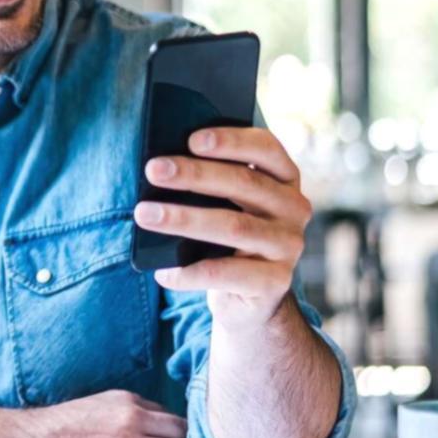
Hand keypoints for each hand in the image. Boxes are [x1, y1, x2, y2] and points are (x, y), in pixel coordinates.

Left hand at [133, 126, 312, 331]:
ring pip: (233, 227)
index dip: (231, 140)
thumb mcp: (225, 205)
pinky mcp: (275, 282)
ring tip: (144, 214)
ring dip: (183, 219)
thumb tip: (161, 167)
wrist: (248, 298)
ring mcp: (288, 246)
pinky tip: (162, 271)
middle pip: (244, 184)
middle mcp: (293, 209)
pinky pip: (226, 274)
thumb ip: (210, 184)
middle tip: (153, 170)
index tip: (192, 139)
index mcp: (284, 179)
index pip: (265, 148)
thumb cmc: (226, 238)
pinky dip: (189, 272)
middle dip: (194, 175)